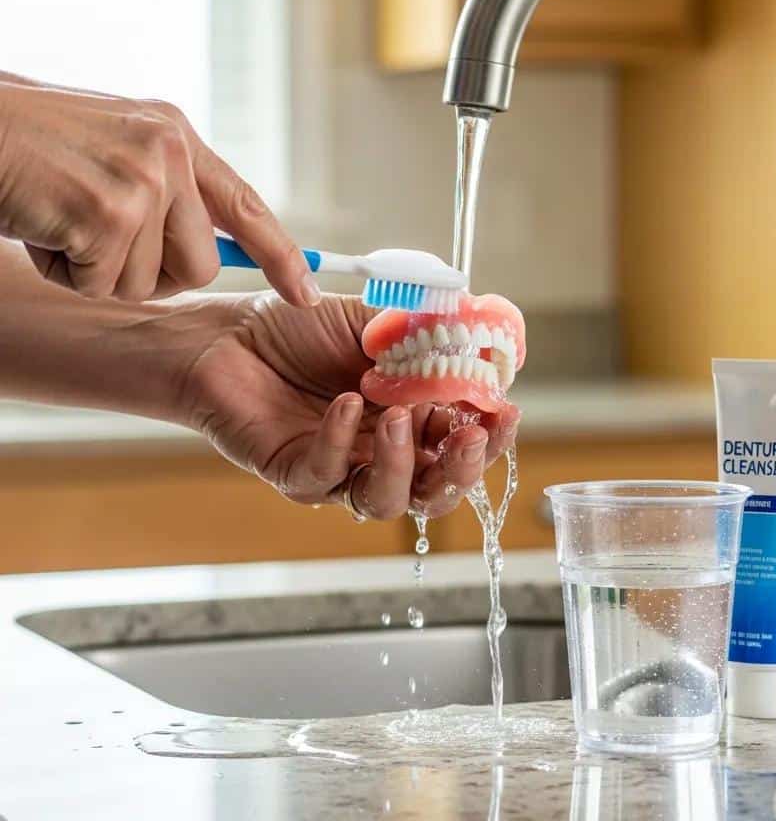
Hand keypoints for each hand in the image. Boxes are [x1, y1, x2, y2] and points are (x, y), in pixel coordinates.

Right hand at [0, 76, 317, 305]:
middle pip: (201, 268)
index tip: (306, 294)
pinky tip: (41, 228)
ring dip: (97, 272)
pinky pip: (101, 286)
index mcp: (175, 135)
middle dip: (150, 275)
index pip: (248, 207)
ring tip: (59, 222)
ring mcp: (141, 180)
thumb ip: (166, 192)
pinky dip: (64, 273)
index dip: (283, 257)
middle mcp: (168, 151)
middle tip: (96, 240)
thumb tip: (207, 257)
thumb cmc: (29, 146)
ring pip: (148, 284)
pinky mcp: (107, 212)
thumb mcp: (114, 149)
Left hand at [180, 293, 520, 517]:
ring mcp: (339, 468)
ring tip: (397, 417)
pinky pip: (326, 477)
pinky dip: (341, 441)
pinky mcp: (295, 474)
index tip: (504, 410)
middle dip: (461, 469)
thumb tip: (484, 334)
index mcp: (411, 415)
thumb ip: (427, 331)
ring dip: (402, 465)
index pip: (462, 440)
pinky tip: (344, 403)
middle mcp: (380, 450)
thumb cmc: (298, 326)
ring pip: (386, 499)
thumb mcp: (373, 320)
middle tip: (471, 438)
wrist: (225, 330)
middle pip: (435, 488)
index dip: (489, 433)